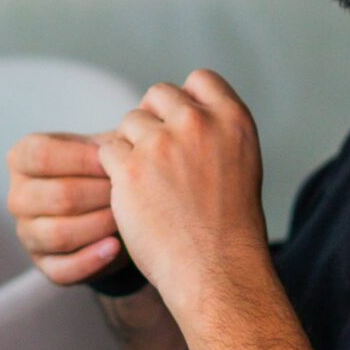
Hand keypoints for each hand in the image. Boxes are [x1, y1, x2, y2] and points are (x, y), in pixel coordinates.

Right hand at [6, 130, 125, 285]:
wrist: (109, 212)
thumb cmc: (102, 173)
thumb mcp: (101, 149)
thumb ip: (108, 143)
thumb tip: (127, 135)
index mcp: (22, 159)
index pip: (42, 155)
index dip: (81, 158)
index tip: (114, 160)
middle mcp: (18, 197)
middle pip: (57, 196)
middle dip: (99, 193)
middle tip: (131, 191)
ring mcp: (27, 234)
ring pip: (59, 234)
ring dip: (99, 225)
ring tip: (126, 218)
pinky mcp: (44, 265)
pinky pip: (63, 269)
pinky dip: (92, 259)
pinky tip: (115, 247)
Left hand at [96, 71, 268, 304]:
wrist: (216, 270)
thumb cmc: (230, 225)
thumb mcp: (241, 162)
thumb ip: (216, 130)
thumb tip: (185, 107)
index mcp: (233, 119)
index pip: (200, 79)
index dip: (185, 100)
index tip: (181, 127)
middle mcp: (198, 123)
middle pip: (158, 94)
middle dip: (153, 120)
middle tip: (158, 157)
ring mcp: (162, 144)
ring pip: (129, 122)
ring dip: (132, 146)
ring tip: (149, 183)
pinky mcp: (130, 168)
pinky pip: (107, 150)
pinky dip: (114, 170)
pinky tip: (132, 194)